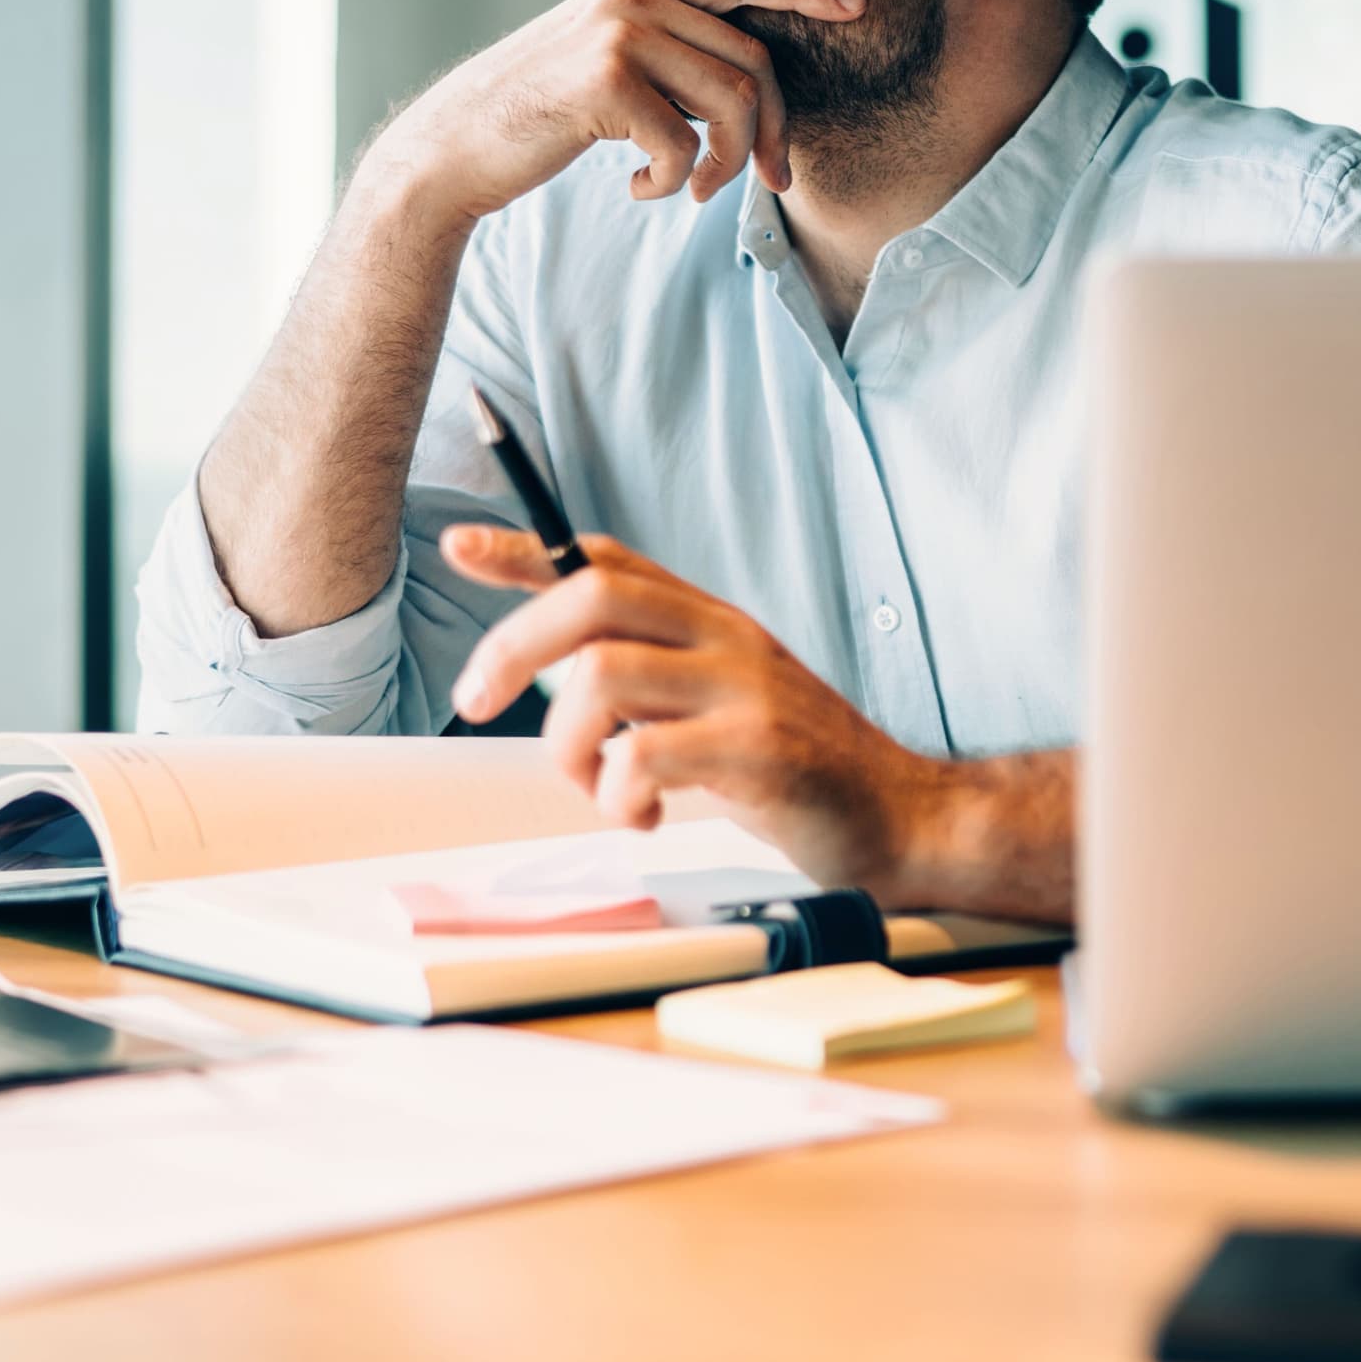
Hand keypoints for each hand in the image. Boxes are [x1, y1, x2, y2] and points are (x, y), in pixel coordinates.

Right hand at [372, 0, 865, 225]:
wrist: (454, 148)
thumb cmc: (535, 117)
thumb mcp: (602, 65)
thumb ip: (664, 52)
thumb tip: (747, 91)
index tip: (853, 4)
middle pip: (752, 61)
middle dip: (775, 132)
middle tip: (773, 179)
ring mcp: (620, 34)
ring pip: (732, 106)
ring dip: (726, 167)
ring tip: (697, 190)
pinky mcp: (608, 84)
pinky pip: (685, 146)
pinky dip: (672, 185)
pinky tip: (636, 189)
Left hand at [440, 525, 941, 894]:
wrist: (901, 816)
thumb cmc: (794, 765)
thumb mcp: (717, 696)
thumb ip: (650, 671)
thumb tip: (555, 663)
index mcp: (710, 620)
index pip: (606, 559)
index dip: (524, 549)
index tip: (458, 545)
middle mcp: (725, 637)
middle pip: (590, 597)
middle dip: (512, 645)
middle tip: (476, 702)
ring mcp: (744, 689)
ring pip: (601, 675)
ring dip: (567, 745)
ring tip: (597, 789)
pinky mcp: (758, 750)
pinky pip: (643, 755)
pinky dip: (616, 795)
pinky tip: (643, 816)